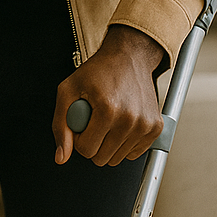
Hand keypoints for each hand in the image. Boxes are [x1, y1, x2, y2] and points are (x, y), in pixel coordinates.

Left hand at [53, 25, 163, 165]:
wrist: (128, 58)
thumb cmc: (97, 72)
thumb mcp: (68, 89)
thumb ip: (60, 124)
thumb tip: (60, 157)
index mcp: (107, 110)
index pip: (86, 150)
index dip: (78, 138)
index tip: (81, 122)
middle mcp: (130, 120)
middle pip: (103, 158)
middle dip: (93, 143)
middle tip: (92, 120)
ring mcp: (145, 125)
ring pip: (118, 158)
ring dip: (108, 144)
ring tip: (106, 119)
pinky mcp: (156, 128)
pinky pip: (134, 153)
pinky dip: (124, 143)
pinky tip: (120, 123)